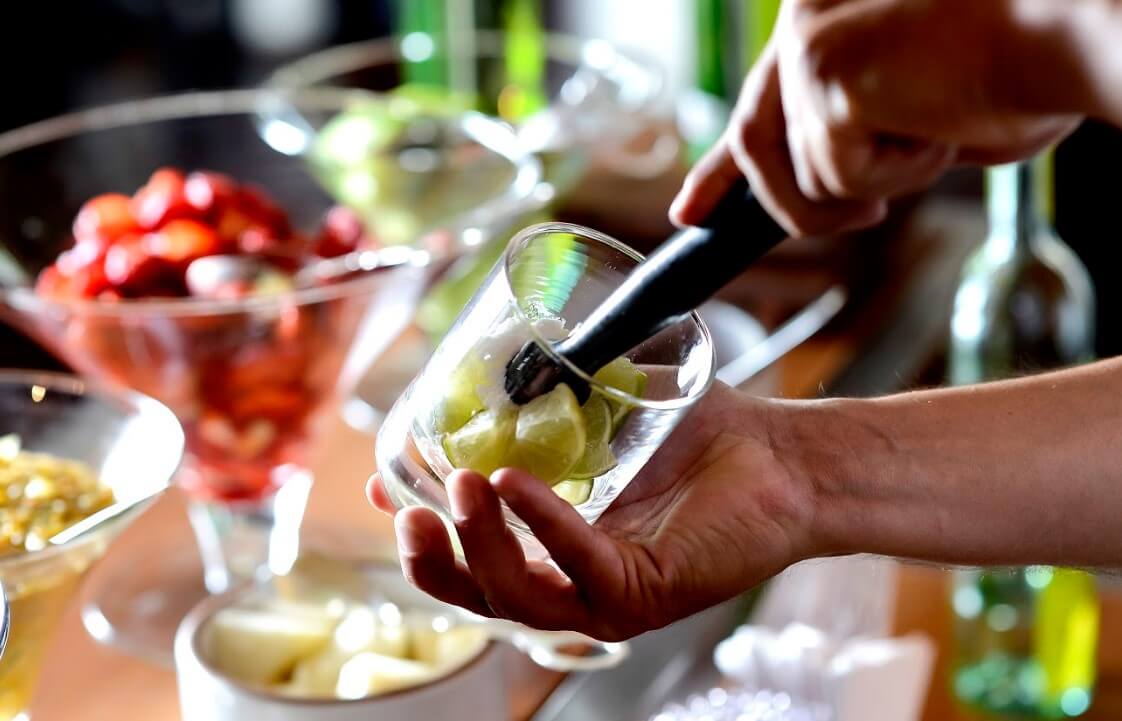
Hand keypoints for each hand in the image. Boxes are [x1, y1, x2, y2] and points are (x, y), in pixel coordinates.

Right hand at [367, 384, 814, 641]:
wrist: (779, 455)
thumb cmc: (698, 436)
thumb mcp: (604, 411)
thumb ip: (546, 398)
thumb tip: (497, 364)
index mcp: (554, 547)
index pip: (471, 557)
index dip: (421, 534)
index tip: (384, 490)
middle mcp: (574, 580)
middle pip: (481, 596)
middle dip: (433, 563)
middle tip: (407, 513)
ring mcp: (607, 595)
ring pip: (519, 598)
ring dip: (479, 546)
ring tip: (460, 486)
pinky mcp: (645, 592)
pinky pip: (581, 569)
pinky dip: (544, 527)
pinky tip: (513, 485)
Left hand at [672, 0, 1085, 236]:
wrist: (1069, 38)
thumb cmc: (1017, 68)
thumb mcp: (912, 109)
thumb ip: (854, 132)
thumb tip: (818, 183)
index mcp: (819, 13)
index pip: (754, 99)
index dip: (720, 164)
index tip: (690, 209)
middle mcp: (801, 16)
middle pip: (753, 137)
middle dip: (770, 199)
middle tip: (840, 218)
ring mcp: (807, 46)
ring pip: (796, 172)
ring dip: (867, 184)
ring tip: (935, 139)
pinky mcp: (827, 82)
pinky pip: (835, 176)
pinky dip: (896, 176)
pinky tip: (941, 129)